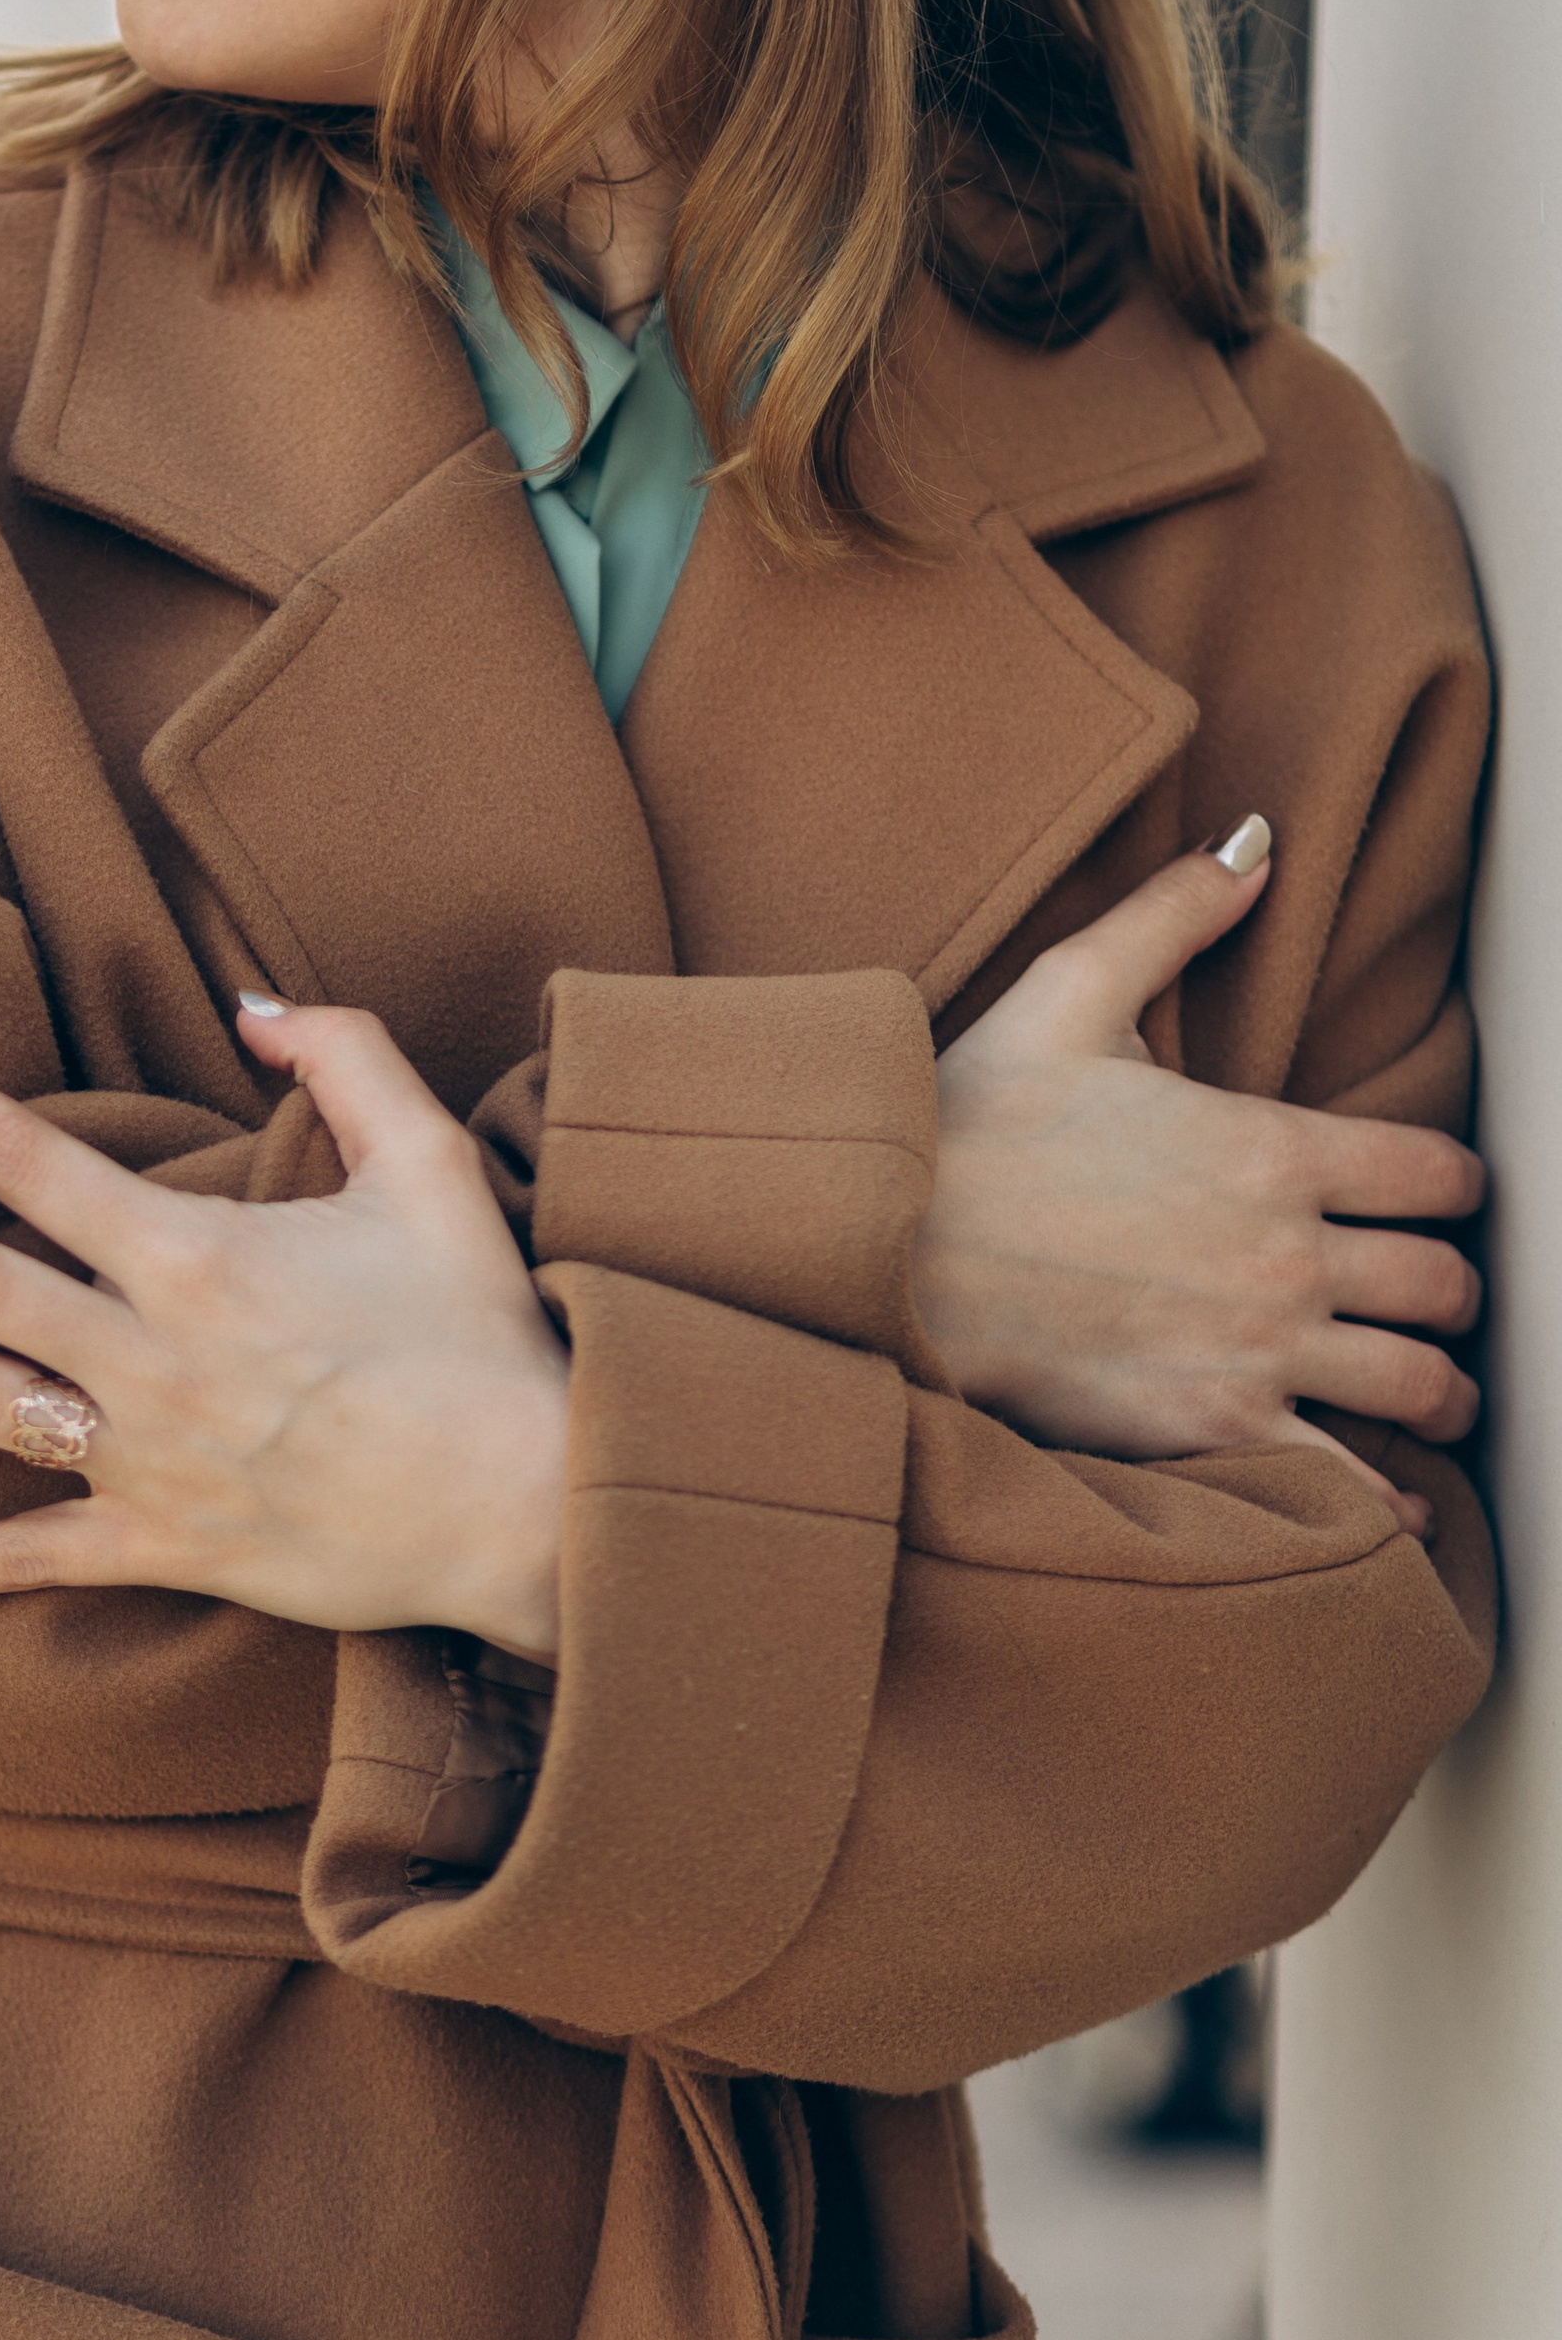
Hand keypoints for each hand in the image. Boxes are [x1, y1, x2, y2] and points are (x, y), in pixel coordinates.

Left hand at [0, 998, 569, 1658]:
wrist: (533, 1509)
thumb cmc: (482, 1333)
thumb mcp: (432, 1166)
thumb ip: (346, 1058)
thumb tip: (250, 1000)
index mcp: (197, 1255)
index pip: (26, 1156)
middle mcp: (148, 1356)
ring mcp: (145, 1461)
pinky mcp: (164, 1550)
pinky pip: (29, 1560)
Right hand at [915, 821, 1483, 1526]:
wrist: (886, 1244)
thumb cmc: (972, 1119)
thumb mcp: (1070, 990)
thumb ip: (1176, 914)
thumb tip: (1256, 842)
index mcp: (1268, 1145)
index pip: (1436, 1174)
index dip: (1452, 1184)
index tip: (1434, 1195)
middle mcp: (1284, 1253)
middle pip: (1443, 1285)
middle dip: (1448, 1286)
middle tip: (1425, 1291)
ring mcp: (1255, 1348)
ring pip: (1420, 1384)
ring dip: (1435, 1385)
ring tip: (1422, 1384)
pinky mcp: (1210, 1427)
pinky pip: (1348, 1483)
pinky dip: (1383, 1496)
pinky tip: (1378, 1490)